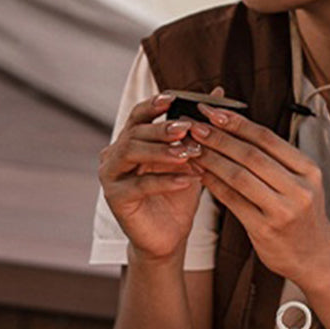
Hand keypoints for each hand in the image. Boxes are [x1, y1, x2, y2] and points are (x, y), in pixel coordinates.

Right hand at [98, 92, 204, 262]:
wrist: (169, 236)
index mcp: (130, 140)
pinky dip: (163, 180)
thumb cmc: (178, 194)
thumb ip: (199, 126)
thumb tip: (219, 92)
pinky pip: (139, 185)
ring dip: (161, 151)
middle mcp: (114, 154)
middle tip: (186, 127)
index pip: (138, 115)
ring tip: (188, 153)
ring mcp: (111, 176)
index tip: (173, 98)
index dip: (153, 105)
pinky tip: (186, 180)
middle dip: (162, 128)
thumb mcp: (191, 157)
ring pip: (131, 153)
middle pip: (135, 132)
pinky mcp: (115, 198)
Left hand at [187, 102, 329, 281]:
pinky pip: (232, 200)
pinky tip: (199, 173)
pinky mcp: (265, 229)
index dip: (236, 122)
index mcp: (308, 169)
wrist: (314, 256)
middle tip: (194, 126)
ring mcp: (283, 210)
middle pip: (251, 154)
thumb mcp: (298, 181)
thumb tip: (232, 125)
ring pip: (239, 176)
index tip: (212, 111)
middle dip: (219, 138)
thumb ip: (273, 158)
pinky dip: (213, 184)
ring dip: (211, 159)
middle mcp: (299, 188)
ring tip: (192, 147)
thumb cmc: (300, 213)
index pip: (267, 138)